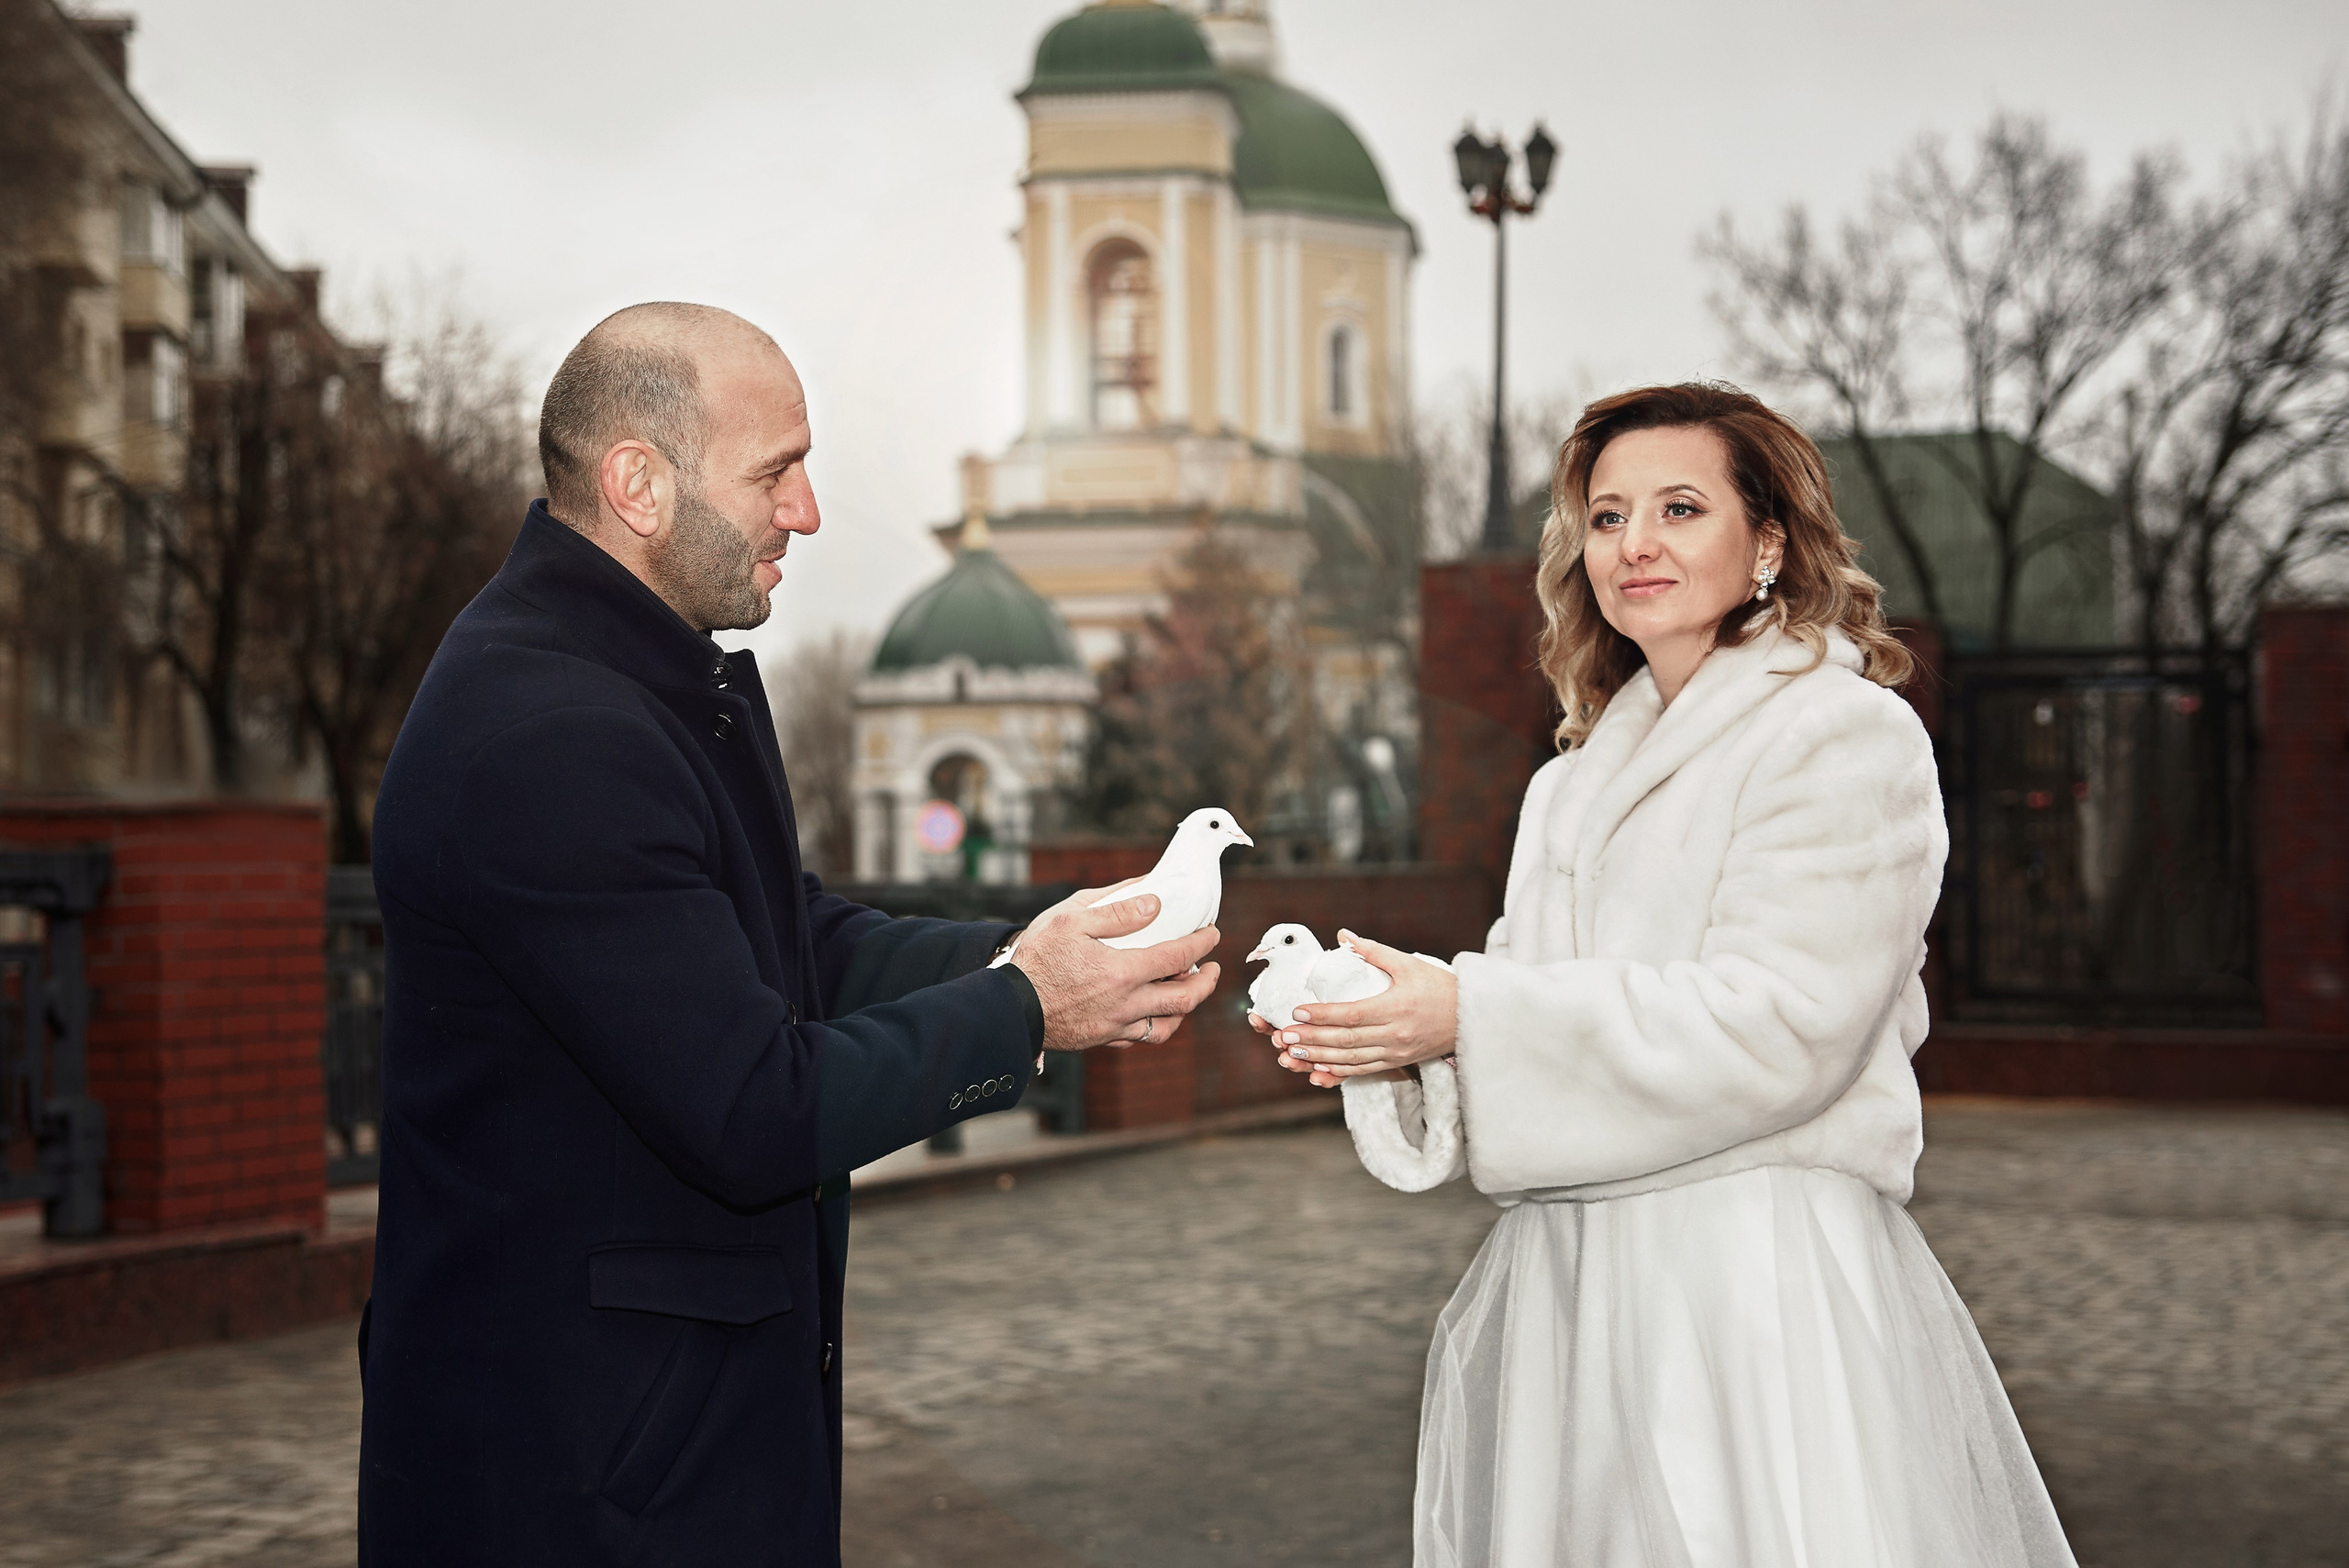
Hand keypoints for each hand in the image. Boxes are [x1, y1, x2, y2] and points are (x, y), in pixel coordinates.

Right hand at [1012, 882, 1220, 1051]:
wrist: (1007, 1006)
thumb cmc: (1036, 958)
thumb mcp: (1071, 919)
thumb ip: (1116, 910)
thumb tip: (1154, 902)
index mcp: (1122, 971)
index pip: (1178, 956)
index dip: (1201, 943)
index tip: (1212, 933)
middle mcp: (1125, 1003)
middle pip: (1184, 999)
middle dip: (1206, 982)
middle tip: (1213, 968)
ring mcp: (1114, 1025)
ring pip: (1166, 1026)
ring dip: (1185, 1009)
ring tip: (1187, 990)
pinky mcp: (1101, 1038)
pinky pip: (1139, 1038)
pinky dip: (1155, 1025)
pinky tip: (1153, 1011)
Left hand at [1253, 931, 1454, 1085]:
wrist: (1471, 1018)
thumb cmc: (1439, 986)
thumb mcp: (1408, 964)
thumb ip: (1373, 951)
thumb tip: (1343, 935)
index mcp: (1396, 1007)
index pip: (1350, 1014)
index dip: (1322, 1014)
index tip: (1297, 1011)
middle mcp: (1395, 1034)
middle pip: (1346, 1040)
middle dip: (1312, 1039)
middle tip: (1284, 1036)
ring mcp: (1397, 1052)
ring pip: (1352, 1060)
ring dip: (1320, 1057)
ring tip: (1294, 1053)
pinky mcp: (1399, 1062)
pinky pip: (1365, 1070)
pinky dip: (1341, 1071)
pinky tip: (1320, 1069)